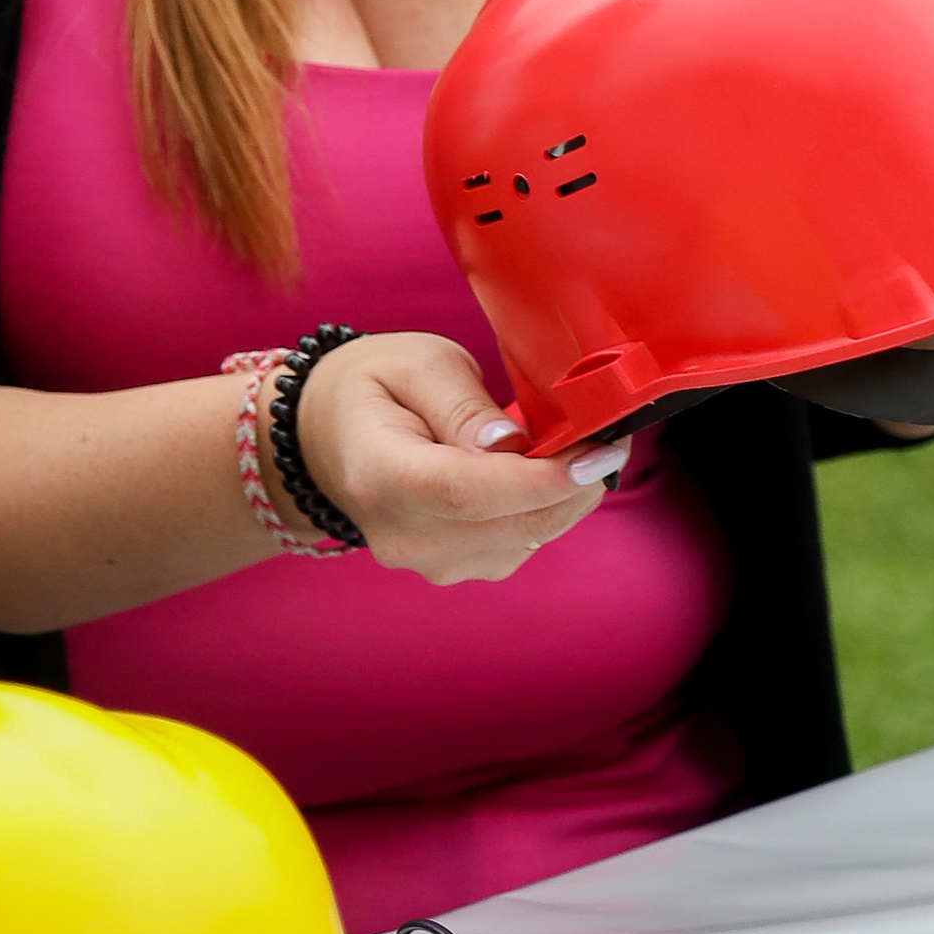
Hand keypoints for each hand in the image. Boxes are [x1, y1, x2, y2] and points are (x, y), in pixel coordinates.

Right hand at [289, 333, 624, 584]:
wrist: (323, 438)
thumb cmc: (369, 389)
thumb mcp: (415, 364)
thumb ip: (464, 402)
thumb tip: (512, 444)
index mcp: (382, 476)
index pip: (468, 491)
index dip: (542, 479)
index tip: (599, 451)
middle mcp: (404, 535)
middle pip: (512, 525)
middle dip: (576, 486)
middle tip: (609, 438)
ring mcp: (428, 562)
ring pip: (526, 539)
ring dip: (562, 497)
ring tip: (566, 446)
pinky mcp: (453, 569)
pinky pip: (519, 545)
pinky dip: (540, 510)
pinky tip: (533, 474)